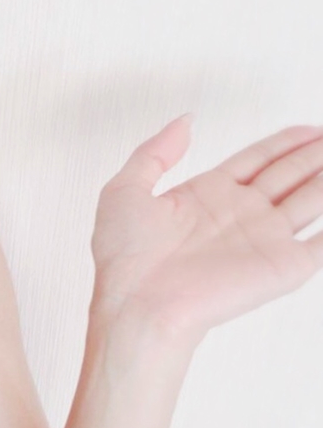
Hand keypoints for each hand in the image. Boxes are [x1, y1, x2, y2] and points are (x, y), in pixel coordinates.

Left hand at [89, 115, 322, 342]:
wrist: (138, 306)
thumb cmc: (124, 259)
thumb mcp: (125, 190)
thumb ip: (155, 152)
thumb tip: (185, 121)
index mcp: (208, 195)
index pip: (258, 160)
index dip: (284, 142)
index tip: (309, 128)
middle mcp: (240, 215)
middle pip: (290, 174)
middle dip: (316, 154)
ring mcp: (264, 239)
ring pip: (313, 199)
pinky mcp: (283, 267)